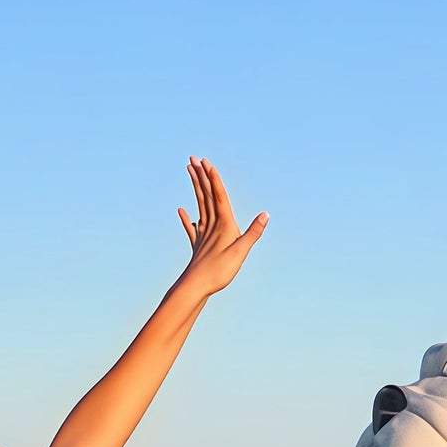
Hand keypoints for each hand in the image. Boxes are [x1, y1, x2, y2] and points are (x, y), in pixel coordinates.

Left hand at [176, 158, 266, 297]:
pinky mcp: (198, 246)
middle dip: (200, 176)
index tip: (205, 162)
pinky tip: (181, 210)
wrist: (196, 288)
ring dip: (196, 188)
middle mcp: (212, 225)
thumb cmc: (218, 272)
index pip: (218, 196)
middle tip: (193, 158)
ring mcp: (204, 235)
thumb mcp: (240, 252)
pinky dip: (186, 219)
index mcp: (224, 224)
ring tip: (190, 173)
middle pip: (205, 196)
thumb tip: (265, 215)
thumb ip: (253, 233)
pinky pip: (192, 229)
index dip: (213, 178)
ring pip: (200, 206)